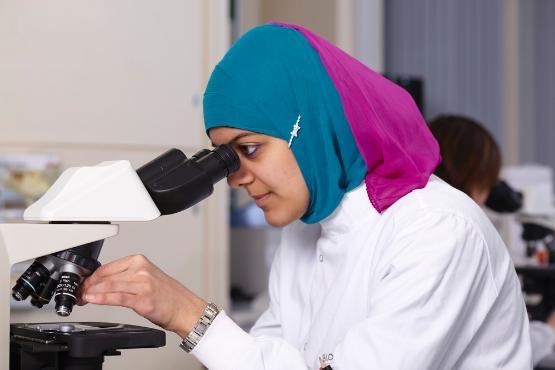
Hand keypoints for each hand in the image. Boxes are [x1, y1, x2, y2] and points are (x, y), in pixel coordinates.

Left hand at [79, 254, 206, 338]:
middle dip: (88, 285)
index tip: (82, 284)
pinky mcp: (143, 300)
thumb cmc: (167, 296)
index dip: (90, 276)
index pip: (107, 267)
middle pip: (106, 276)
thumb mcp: (145, 278)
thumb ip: (124, 278)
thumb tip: (100, 283)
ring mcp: (143, 284)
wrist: (185, 309)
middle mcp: (141, 270)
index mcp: (140, 261)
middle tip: (78, 293)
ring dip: (92, 292)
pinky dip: (102, 298)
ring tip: (82, 298)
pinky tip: (93, 300)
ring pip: (110, 286)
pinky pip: (118, 297)